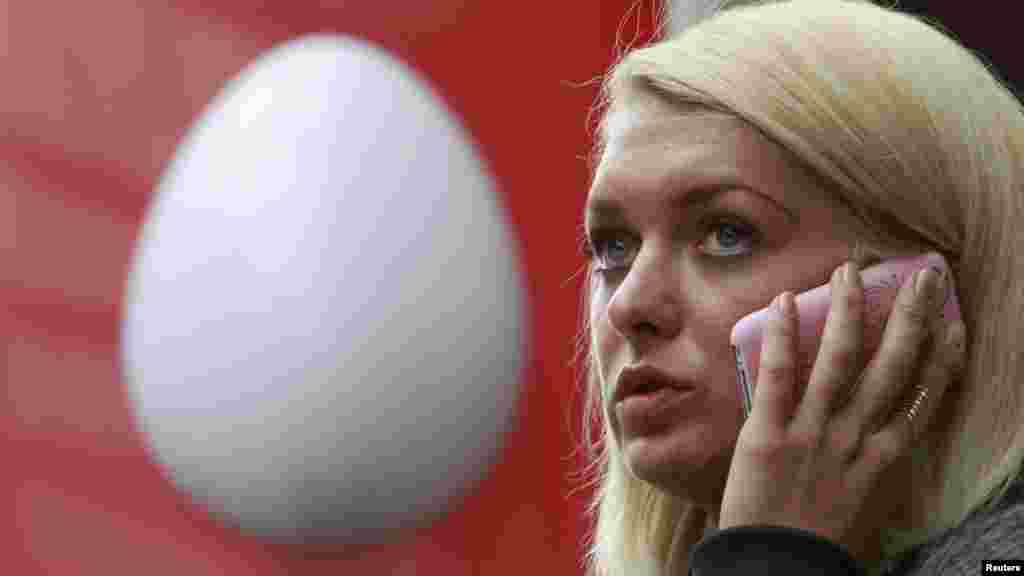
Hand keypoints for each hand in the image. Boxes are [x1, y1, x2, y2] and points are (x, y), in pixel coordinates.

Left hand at [718, 258, 966, 557]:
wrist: (774, 568)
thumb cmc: (817, 538)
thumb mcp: (862, 502)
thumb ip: (869, 462)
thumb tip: (874, 431)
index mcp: (883, 458)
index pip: (923, 398)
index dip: (942, 358)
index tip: (953, 324)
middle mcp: (856, 438)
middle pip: (893, 366)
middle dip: (911, 316)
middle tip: (920, 276)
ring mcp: (814, 432)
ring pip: (841, 360)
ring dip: (849, 310)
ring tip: (850, 270)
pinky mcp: (769, 433)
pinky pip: (779, 375)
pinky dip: (784, 337)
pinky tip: (785, 301)